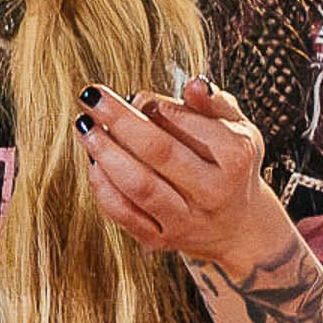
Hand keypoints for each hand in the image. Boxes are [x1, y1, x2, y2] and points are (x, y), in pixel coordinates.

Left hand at [73, 77, 289, 277]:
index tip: (135, 95)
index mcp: (235, 157)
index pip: (186, 123)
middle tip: (92, 97)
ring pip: (138, 186)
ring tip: (84, 127)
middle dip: (119, 120)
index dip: (154, 105)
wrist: (237, 227)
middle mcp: (213, 192)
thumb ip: (214, 103)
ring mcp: (187, 220)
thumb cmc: (230, 166)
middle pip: (159, 152)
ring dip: (105, 153)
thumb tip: (194, 83)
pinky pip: (124, 213)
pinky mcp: (161, 239)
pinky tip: (93, 161)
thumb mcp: (236, 129)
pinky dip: (102, 186)